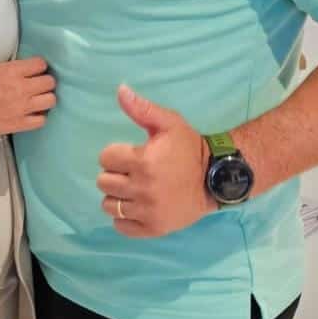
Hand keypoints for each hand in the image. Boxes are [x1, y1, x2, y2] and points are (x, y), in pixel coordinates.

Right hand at [0, 57, 55, 139]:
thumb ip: (9, 68)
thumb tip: (23, 70)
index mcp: (11, 71)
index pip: (40, 64)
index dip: (39, 66)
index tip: (35, 70)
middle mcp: (20, 88)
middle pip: (49, 82)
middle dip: (45, 81)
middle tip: (38, 84)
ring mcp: (21, 108)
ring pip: (50, 100)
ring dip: (46, 97)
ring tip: (37, 98)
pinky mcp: (19, 124)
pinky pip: (42, 120)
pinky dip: (39, 116)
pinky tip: (32, 113)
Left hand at [97, 84, 214, 237]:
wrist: (213, 179)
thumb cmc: (189, 148)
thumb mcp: (169, 123)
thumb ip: (142, 109)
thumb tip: (120, 90)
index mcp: (143, 161)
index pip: (105, 158)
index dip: (115, 154)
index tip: (129, 155)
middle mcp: (142, 188)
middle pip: (104, 183)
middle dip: (114, 175)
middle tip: (131, 172)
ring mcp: (147, 211)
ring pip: (109, 206)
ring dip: (117, 197)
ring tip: (132, 190)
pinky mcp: (153, 228)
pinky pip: (121, 226)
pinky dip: (124, 218)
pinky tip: (135, 206)